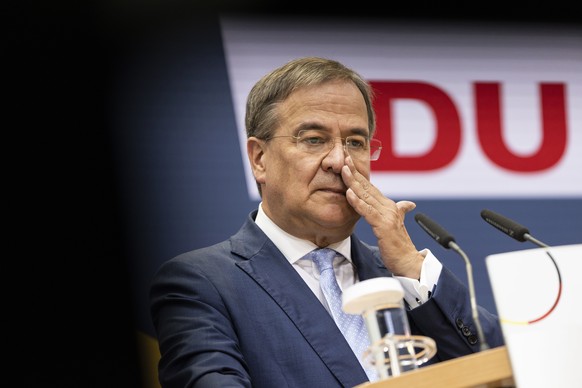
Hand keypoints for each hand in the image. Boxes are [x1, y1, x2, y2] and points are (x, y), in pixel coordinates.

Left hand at [341, 156, 423, 278]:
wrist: (408, 262)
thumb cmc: (400, 246)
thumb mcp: (396, 225)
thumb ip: (400, 211)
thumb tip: (408, 204)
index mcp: (389, 206)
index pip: (371, 187)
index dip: (360, 175)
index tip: (349, 163)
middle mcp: (388, 207)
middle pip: (368, 187)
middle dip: (355, 172)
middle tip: (344, 158)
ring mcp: (386, 215)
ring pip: (366, 196)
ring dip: (354, 182)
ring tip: (344, 170)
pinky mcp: (383, 225)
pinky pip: (367, 211)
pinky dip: (357, 202)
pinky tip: (348, 193)